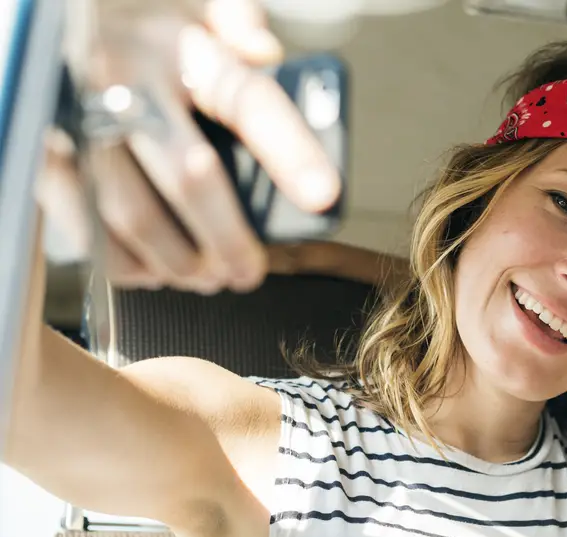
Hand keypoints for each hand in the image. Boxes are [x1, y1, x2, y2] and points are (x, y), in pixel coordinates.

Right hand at [40, 0, 340, 293]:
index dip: (290, 152)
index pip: (247, 100)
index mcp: (179, 46)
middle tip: (248, 273)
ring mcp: (77, 116)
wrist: (53, 16)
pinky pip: (80, 221)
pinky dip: (120, 260)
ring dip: (176, 259)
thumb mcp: (193, 3)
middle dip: (228, 238)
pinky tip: (150, 271)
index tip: (323, 196)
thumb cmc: (140, 22)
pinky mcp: (43, 149)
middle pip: (190, 176)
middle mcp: (125, 78)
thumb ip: (238, 20)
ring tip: (205, 278)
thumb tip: (267, 51)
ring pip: (132, 211)